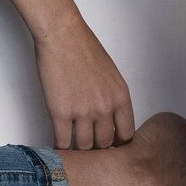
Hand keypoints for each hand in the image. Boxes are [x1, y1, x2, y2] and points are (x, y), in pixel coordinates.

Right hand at [33, 14, 135, 150]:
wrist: (61, 33)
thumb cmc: (83, 47)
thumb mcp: (110, 73)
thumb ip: (112, 97)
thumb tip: (108, 119)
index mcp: (120, 97)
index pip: (127, 135)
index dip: (118, 144)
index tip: (110, 146)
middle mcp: (105, 107)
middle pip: (105, 144)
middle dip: (98, 148)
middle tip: (90, 149)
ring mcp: (83, 112)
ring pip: (84, 147)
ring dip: (79, 150)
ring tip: (74, 151)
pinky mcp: (61, 113)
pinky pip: (63, 143)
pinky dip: (60, 149)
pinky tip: (58, 148)